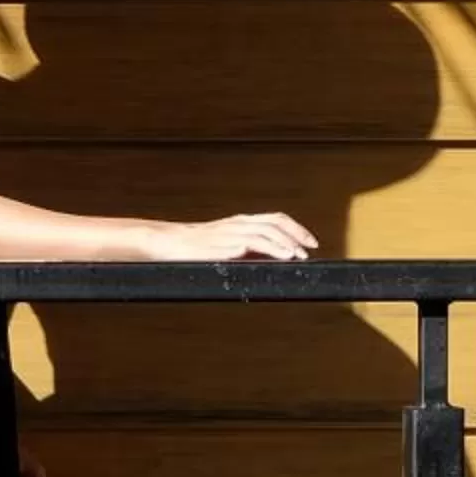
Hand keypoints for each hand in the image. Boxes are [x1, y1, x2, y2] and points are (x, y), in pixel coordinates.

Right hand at [142, 212, 318, 261]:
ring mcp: (233, 232)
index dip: (296, 228)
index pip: (275, 219)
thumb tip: (265, 258)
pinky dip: (274, 248)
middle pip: (277, 222)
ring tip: (300, 254)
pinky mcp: (226, 243)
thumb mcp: (219, 244)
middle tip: (311, 248)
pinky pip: (256, 243)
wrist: (164, 241)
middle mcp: (239, 223)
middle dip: (298, 234)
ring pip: (270, 230)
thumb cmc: (188, 246)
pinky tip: (284, 256)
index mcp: (239, 222)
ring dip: (289, 242)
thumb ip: (242, 248)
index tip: (309, 241)